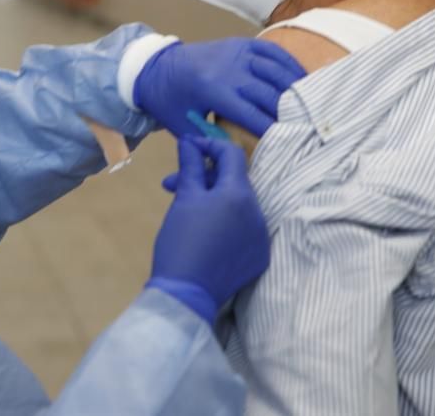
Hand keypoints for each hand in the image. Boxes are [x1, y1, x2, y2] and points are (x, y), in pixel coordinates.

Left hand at [133, 38, 305, 138]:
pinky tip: (301, 80)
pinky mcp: (241, 42)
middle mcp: (228, 67)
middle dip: (288, 112)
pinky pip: (272, 50)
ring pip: (275, 69)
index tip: (289, 144)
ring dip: (294, 88)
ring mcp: (236, 51)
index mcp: (212, 89)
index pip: (251, 114)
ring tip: (310, 107)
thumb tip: (240, 161)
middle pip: (268, 92)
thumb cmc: (170, 103)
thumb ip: (212, 143)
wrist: (156, 67)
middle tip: (307, 129)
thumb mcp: (185, 128)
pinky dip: (289, 64)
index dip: (272, 130)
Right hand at [147, 137, 269, 322]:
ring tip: (187, 211)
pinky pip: (244, 229)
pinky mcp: (259, 257)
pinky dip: (226, 223)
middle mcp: (258, 212)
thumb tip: (189, 141)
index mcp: (239, 194)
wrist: (186, 293)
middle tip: (173, 185)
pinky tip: (204, 232)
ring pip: (238, 205)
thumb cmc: (181, 240)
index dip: (209, 145)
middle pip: (234, 181)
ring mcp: (261, 236)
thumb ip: (191, 166)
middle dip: (205, 177)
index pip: (232, 155)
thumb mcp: (184, 199)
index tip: (188, 148)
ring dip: (214, 200)